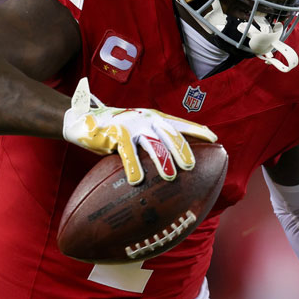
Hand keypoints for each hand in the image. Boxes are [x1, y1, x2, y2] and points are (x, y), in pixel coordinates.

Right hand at [62, 78, 216, 184]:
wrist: (83, 120)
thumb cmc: (116, 131)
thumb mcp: (138, 132)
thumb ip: (154, 142)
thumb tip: (175, 166)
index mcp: (155, 118)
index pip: (181, 123)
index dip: (197, 131)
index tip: (214, 139)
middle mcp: (147, 119)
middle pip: (170, 134)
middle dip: (183, 150)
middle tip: (192, 166)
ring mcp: (131, 125)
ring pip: (152, 143)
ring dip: (162, 160)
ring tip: (170, 177)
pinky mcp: (115, 134)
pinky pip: (127, 152)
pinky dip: (133, 167)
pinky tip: (137, 181)